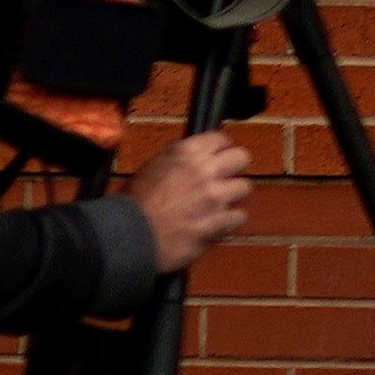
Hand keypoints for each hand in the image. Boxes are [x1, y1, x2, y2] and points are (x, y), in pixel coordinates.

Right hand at [131, 131, 252, 274]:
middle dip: (235, 168)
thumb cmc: (134, 205)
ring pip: (244, 187)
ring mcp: (214, 196)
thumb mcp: (153, 167)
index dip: (221, 149)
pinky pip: (239, 216)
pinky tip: (218, 223)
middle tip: (225, 179)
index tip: (219, 157)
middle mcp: (205, 170)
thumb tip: (195, 156)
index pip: (221, 138)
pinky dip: (230, 221)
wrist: (129, 236)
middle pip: (242, 158)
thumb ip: (179, 159)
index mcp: (187, 152)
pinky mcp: (218, 222)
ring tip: (219, 204)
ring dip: (233, 196)